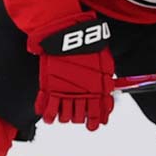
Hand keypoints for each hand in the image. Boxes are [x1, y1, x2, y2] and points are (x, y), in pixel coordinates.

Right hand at [32, 13, 114, 130]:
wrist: (67, 31)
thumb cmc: (86, 42)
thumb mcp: (104, 60)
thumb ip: (104, 77)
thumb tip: (107, 88)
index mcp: (97, 88)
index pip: (97, 111)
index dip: (95, 120)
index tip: (93, 124)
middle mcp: (82, 92)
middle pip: (80, 116)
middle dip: (79, 118)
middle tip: (77, 115)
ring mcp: (65, 90)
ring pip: (66, 116)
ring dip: (65, 117)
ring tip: (63, 116)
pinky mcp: (50, 86)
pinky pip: (49, 107)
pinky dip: (48, 115)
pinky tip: (48, 118)